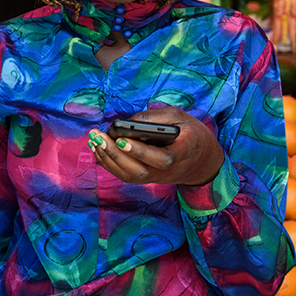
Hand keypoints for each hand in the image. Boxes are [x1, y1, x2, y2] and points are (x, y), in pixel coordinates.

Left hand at [90, 106, 223, 185]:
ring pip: (128, 175)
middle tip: (98, 136)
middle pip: (138, 170)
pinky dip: (108, 162)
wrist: (202, 162)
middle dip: (114, 153)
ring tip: (93, 139)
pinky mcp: (145, 178)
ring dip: (107, 158)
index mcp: (181, 154)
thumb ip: (156, 118)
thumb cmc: (191, 134)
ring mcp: (154, 178)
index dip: (139, 151)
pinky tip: (96, 148)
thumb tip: (128, 121)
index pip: (159, 158)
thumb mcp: (181, 117)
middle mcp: (166, 171)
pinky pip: (124, 174)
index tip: (121, 139)